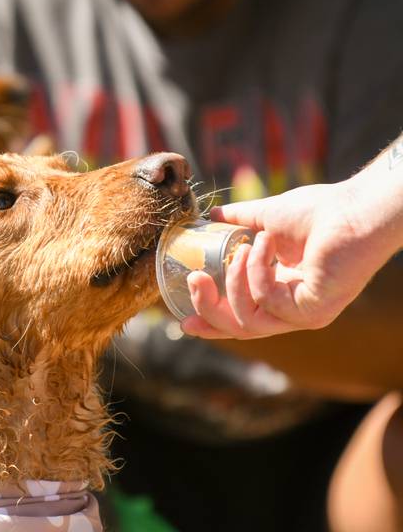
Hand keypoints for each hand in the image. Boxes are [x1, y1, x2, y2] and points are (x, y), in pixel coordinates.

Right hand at [180, 180, 384, 338]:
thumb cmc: (319, 211)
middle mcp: (291, 310)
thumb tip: (209, 215)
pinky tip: (267, 241)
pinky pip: (267, 299)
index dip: (210, 321)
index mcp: (280, 292)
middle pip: (239, 329)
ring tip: (243, 249)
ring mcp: (303, 315)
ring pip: (248, 321)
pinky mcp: (312, 312)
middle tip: (196, 279)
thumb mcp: (263, 216)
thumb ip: (237, 221)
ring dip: (235, 282)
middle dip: (209, 309)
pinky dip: (259, 268)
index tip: (183, 322)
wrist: (354, 209)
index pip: (240, 318)